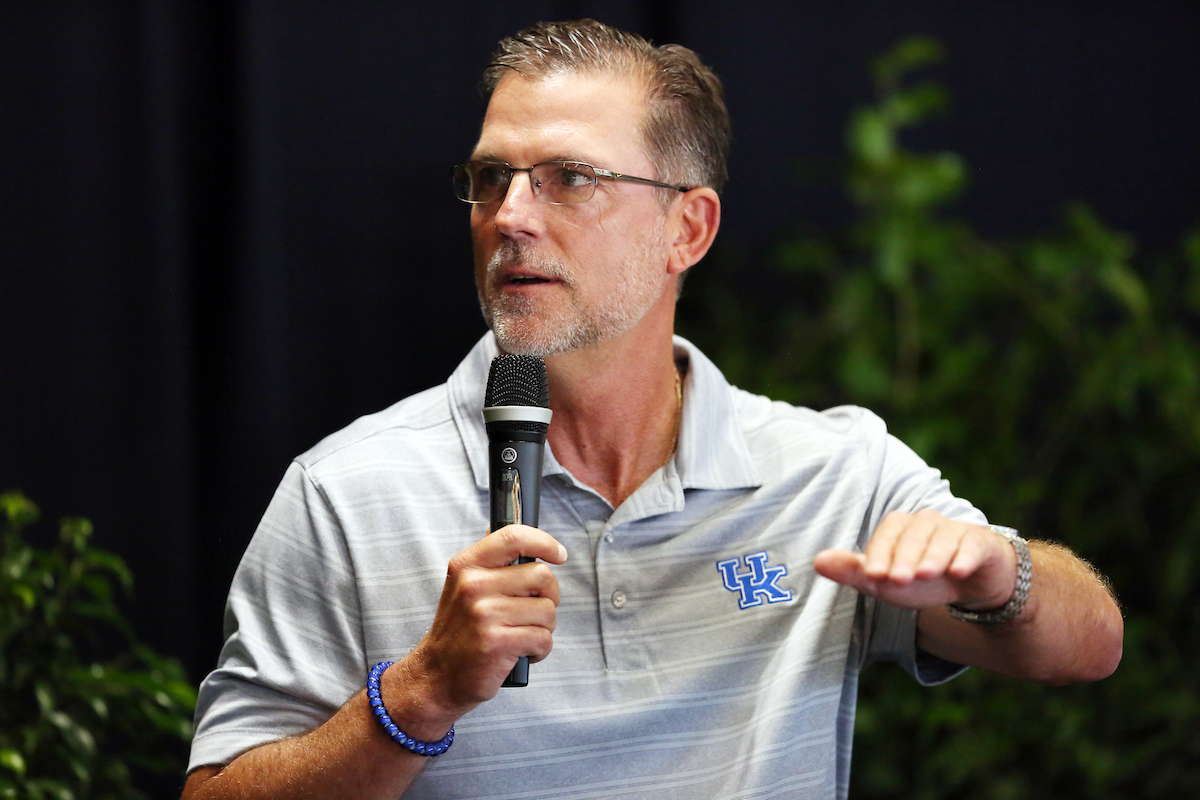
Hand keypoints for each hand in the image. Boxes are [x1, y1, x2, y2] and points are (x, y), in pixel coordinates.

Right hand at [398, 525, 566, 724]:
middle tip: (535, 610)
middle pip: (542, 575)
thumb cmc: (459, 630)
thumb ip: (491, 560)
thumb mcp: (463, 585)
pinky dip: (540, 649)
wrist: (435, 676)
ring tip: (523, 634)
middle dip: (549, 595)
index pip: (513, 536)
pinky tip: (522, 652)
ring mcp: (485, 614)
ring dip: (544, 627)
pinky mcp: (497, 643)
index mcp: (467, 565)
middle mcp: (474, 585)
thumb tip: (521, 531)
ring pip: (547, 610)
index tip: (559, 554)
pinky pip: (543, 638)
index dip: (544, 542)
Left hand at [813, 510, 1017, 611]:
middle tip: (897, 580)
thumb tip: (817, 561)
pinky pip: (972, 546)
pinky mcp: (980, 542)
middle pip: (913, 537)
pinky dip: (965, 557)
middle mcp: (926, 522)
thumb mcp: (886, 581)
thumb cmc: (919, 578)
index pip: (886, 536)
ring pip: (941, 539)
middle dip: (904, 559)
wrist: (970, 581)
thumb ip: (853, 572)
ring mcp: (954, 530)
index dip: (879, 555)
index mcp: (898, 527)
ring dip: (932, 557)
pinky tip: (959, 571)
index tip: (873, 576)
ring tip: (926, 574)